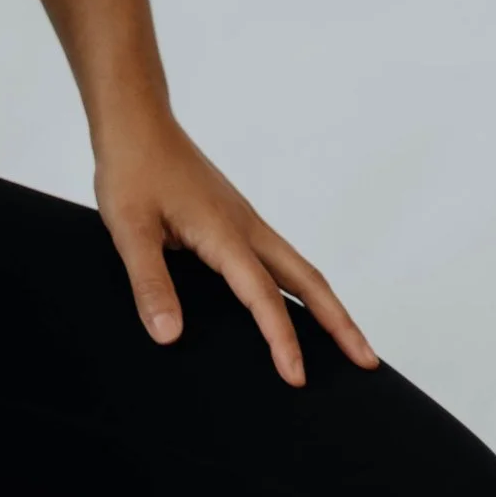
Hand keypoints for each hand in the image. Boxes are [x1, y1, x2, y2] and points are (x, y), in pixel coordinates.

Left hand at [94, 112, 378, 386]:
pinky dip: (299, 286)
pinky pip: (279, 258)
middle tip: (366, 360)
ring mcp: (244, 221)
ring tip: (346, 340)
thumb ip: (149, 282)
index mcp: (225, 232)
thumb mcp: (128, 229)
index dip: (281, 339)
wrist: (136, 119)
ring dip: (325, 304)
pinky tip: (292, 301)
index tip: (297, 377)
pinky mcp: (235, 218)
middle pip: (307, 280)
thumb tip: (169, 335)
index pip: (263, 296)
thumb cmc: (131, 167)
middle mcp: (245, 227)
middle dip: (339, 322)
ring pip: (298, 267)